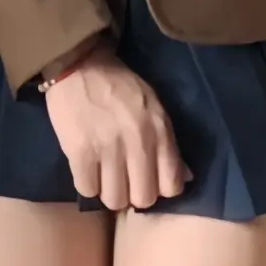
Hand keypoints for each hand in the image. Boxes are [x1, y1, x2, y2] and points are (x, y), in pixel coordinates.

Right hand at [44, 45, 187, 210]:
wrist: (80, 65)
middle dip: (134, 195)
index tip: (148, 181)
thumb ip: (169, 144)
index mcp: (160, 131)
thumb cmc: (120, 87)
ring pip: (114, 200)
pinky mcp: (79, 151)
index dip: (160, 189)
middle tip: (124, 182)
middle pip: (143, 198)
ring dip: (109, 193)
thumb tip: (186, 177)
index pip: (172, 186)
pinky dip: (87, 184)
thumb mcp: (155, 108)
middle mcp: (138, 142)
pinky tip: (88, 170)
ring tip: (105, 178)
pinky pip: (87, 190)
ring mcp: (107, 148)